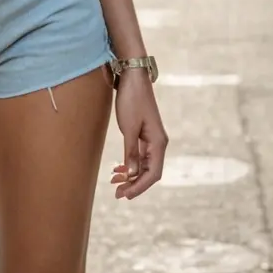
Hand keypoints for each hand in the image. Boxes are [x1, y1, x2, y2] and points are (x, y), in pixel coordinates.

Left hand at [111, 71, 167, 199]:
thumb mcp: (128, 128)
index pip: (153, 174)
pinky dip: (129, 163)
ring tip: (114, 181)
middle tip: (116, 192)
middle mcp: (158, 143)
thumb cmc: (131, 100)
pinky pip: (139, 155)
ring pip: (143, 164)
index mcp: (158, 142)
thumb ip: (130, 152)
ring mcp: (151, 138)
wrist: (132, 77)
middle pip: (149, 172)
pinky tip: (118, 169)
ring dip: (130, 175)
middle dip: (133, 183)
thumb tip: (132, 174)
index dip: (139, 187)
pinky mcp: (144, 133)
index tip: (125, 195)